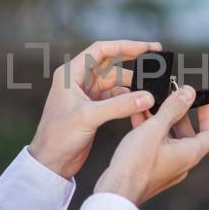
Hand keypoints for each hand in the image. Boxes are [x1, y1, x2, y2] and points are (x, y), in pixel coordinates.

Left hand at [28, 38, 161, 180]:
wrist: (50, 162)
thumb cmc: (58, 137)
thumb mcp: (89, 117)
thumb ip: (119, 105)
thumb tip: (147, 97)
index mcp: (71, 74)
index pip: (101, 51)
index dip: (125, 46)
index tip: (148, 47)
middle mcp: (78, 80)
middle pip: (111, 63)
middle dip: (133, 60)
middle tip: (158, 59)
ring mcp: (86, 95)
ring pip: (115, 82)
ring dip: (133, 84)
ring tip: (153, 87)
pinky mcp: (93, 109)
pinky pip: (116, 98)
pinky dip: (129, 99)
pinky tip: (142, 103)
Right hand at [94, 83, 208, 205]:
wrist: (116, 190)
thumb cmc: (135, 165)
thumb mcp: (155, 129)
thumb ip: (172, 109)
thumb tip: (188, 93)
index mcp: (189, 154)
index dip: (208, 115)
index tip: (202, 101)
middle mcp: (181, 163)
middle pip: (188, 134)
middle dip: (180, 114)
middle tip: (172, 97)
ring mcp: (167, 167)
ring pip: (169, 139)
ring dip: (162, 120)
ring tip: (152, 104)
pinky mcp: (152, 169)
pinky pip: (156, 146)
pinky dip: (151, 131)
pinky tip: (138, 117)